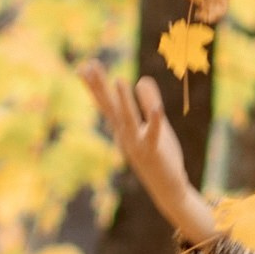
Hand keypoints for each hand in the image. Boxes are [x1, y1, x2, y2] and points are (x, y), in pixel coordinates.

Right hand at [79, 62, 217, 244]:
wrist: (168, 188)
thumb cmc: (160, 155)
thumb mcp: (156, 125)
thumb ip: (149, 103)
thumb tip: (142, 79)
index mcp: (122, 129)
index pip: (106, 103)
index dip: (96, 85)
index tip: (85, 65)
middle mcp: (125, 136)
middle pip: (109, 108)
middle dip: (99, 87)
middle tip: (88, 66)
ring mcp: (137, 144)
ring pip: (128, 120)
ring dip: (123, 101)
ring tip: (119, 79)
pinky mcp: (153, 151)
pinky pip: (153, 134)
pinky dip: (154, 122)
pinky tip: (157, 109)